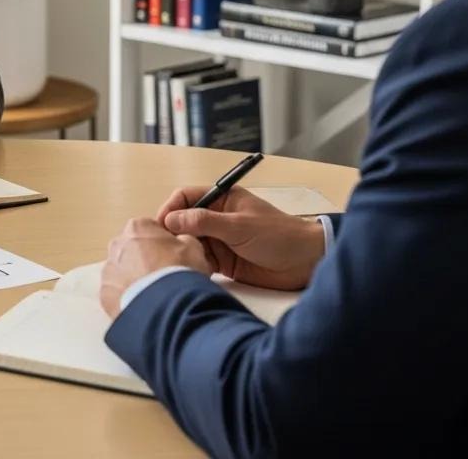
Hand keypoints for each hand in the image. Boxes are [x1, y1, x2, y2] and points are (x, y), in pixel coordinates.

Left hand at [100, 217, 210, 318]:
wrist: (166, 308)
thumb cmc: (180, 271)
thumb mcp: (193, 247)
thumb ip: (182, 239)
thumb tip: (179, 244)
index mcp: (137, 227)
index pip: (150, 230)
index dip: (164, 244)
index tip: (174, 258)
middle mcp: (117, 244)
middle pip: (133, 250)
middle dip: (146, 261)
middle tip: (164, 277)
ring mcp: (109, 270)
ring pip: (123, 272)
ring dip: (135, 279)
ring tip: (155, 295)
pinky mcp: (105, 294)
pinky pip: (118, 293)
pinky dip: (128, 297)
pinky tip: (144, 306)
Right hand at [157, 185, 324, 290]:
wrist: (306, 263)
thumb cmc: (279, 235)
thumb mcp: (239, 226)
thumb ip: (205, 222)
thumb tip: (172, 220)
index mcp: (223, 199)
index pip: (187, 197)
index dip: (171, 208)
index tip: (161, 224)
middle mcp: (218, 217)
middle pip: (184, 220)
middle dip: (173, 232)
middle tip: (164, 247)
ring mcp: (220, 240)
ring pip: (190, 242)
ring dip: (182, 250)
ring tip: (176, 261)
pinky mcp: (224, 262)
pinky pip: (200, 261)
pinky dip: (193, 265)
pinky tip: (189, 272)